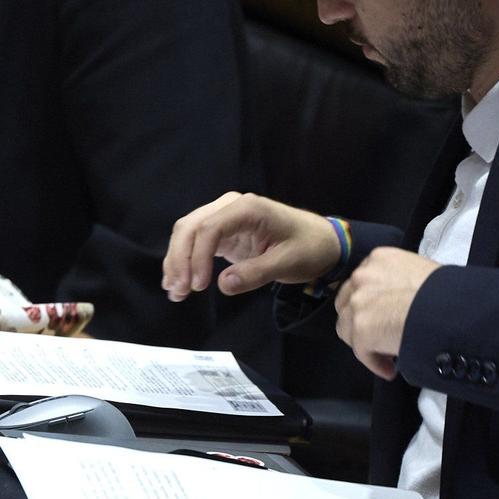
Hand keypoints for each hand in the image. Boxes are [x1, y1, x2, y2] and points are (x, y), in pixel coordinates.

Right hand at [162, 193, 339, 300]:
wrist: (323, 242)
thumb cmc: (309, 248)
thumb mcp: (288, 263)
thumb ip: (256, 273)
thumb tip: (222, 285)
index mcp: (247, 208)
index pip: (209, 228)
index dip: (197, 257)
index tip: (197, 286)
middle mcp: (230, 206)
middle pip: (190, 227)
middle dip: (179, 259)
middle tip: (179, 291)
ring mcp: (224, 217)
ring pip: (186, 233)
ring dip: (176, 261)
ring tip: (175, 292)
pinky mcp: (222, 231)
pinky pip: (195, 241)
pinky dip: (184, 261)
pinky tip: (179, 282)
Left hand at [334, 248, 437, 379]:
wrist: (453, 310)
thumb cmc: (449, 293)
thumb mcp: (422, 273)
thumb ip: (401, 282)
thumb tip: (402, 302)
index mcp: (379, 259)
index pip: (361, 283)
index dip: (370, 303)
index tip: (384, 316)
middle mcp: (362, 276)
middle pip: (347, 303)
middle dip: (361, 320)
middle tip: (381, 334)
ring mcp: (358, 302)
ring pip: (347, 328)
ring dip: (365, 342)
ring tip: (386, 354)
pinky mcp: (360, 327)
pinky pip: (360, 350)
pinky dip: (374, 362)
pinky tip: (390, 369)